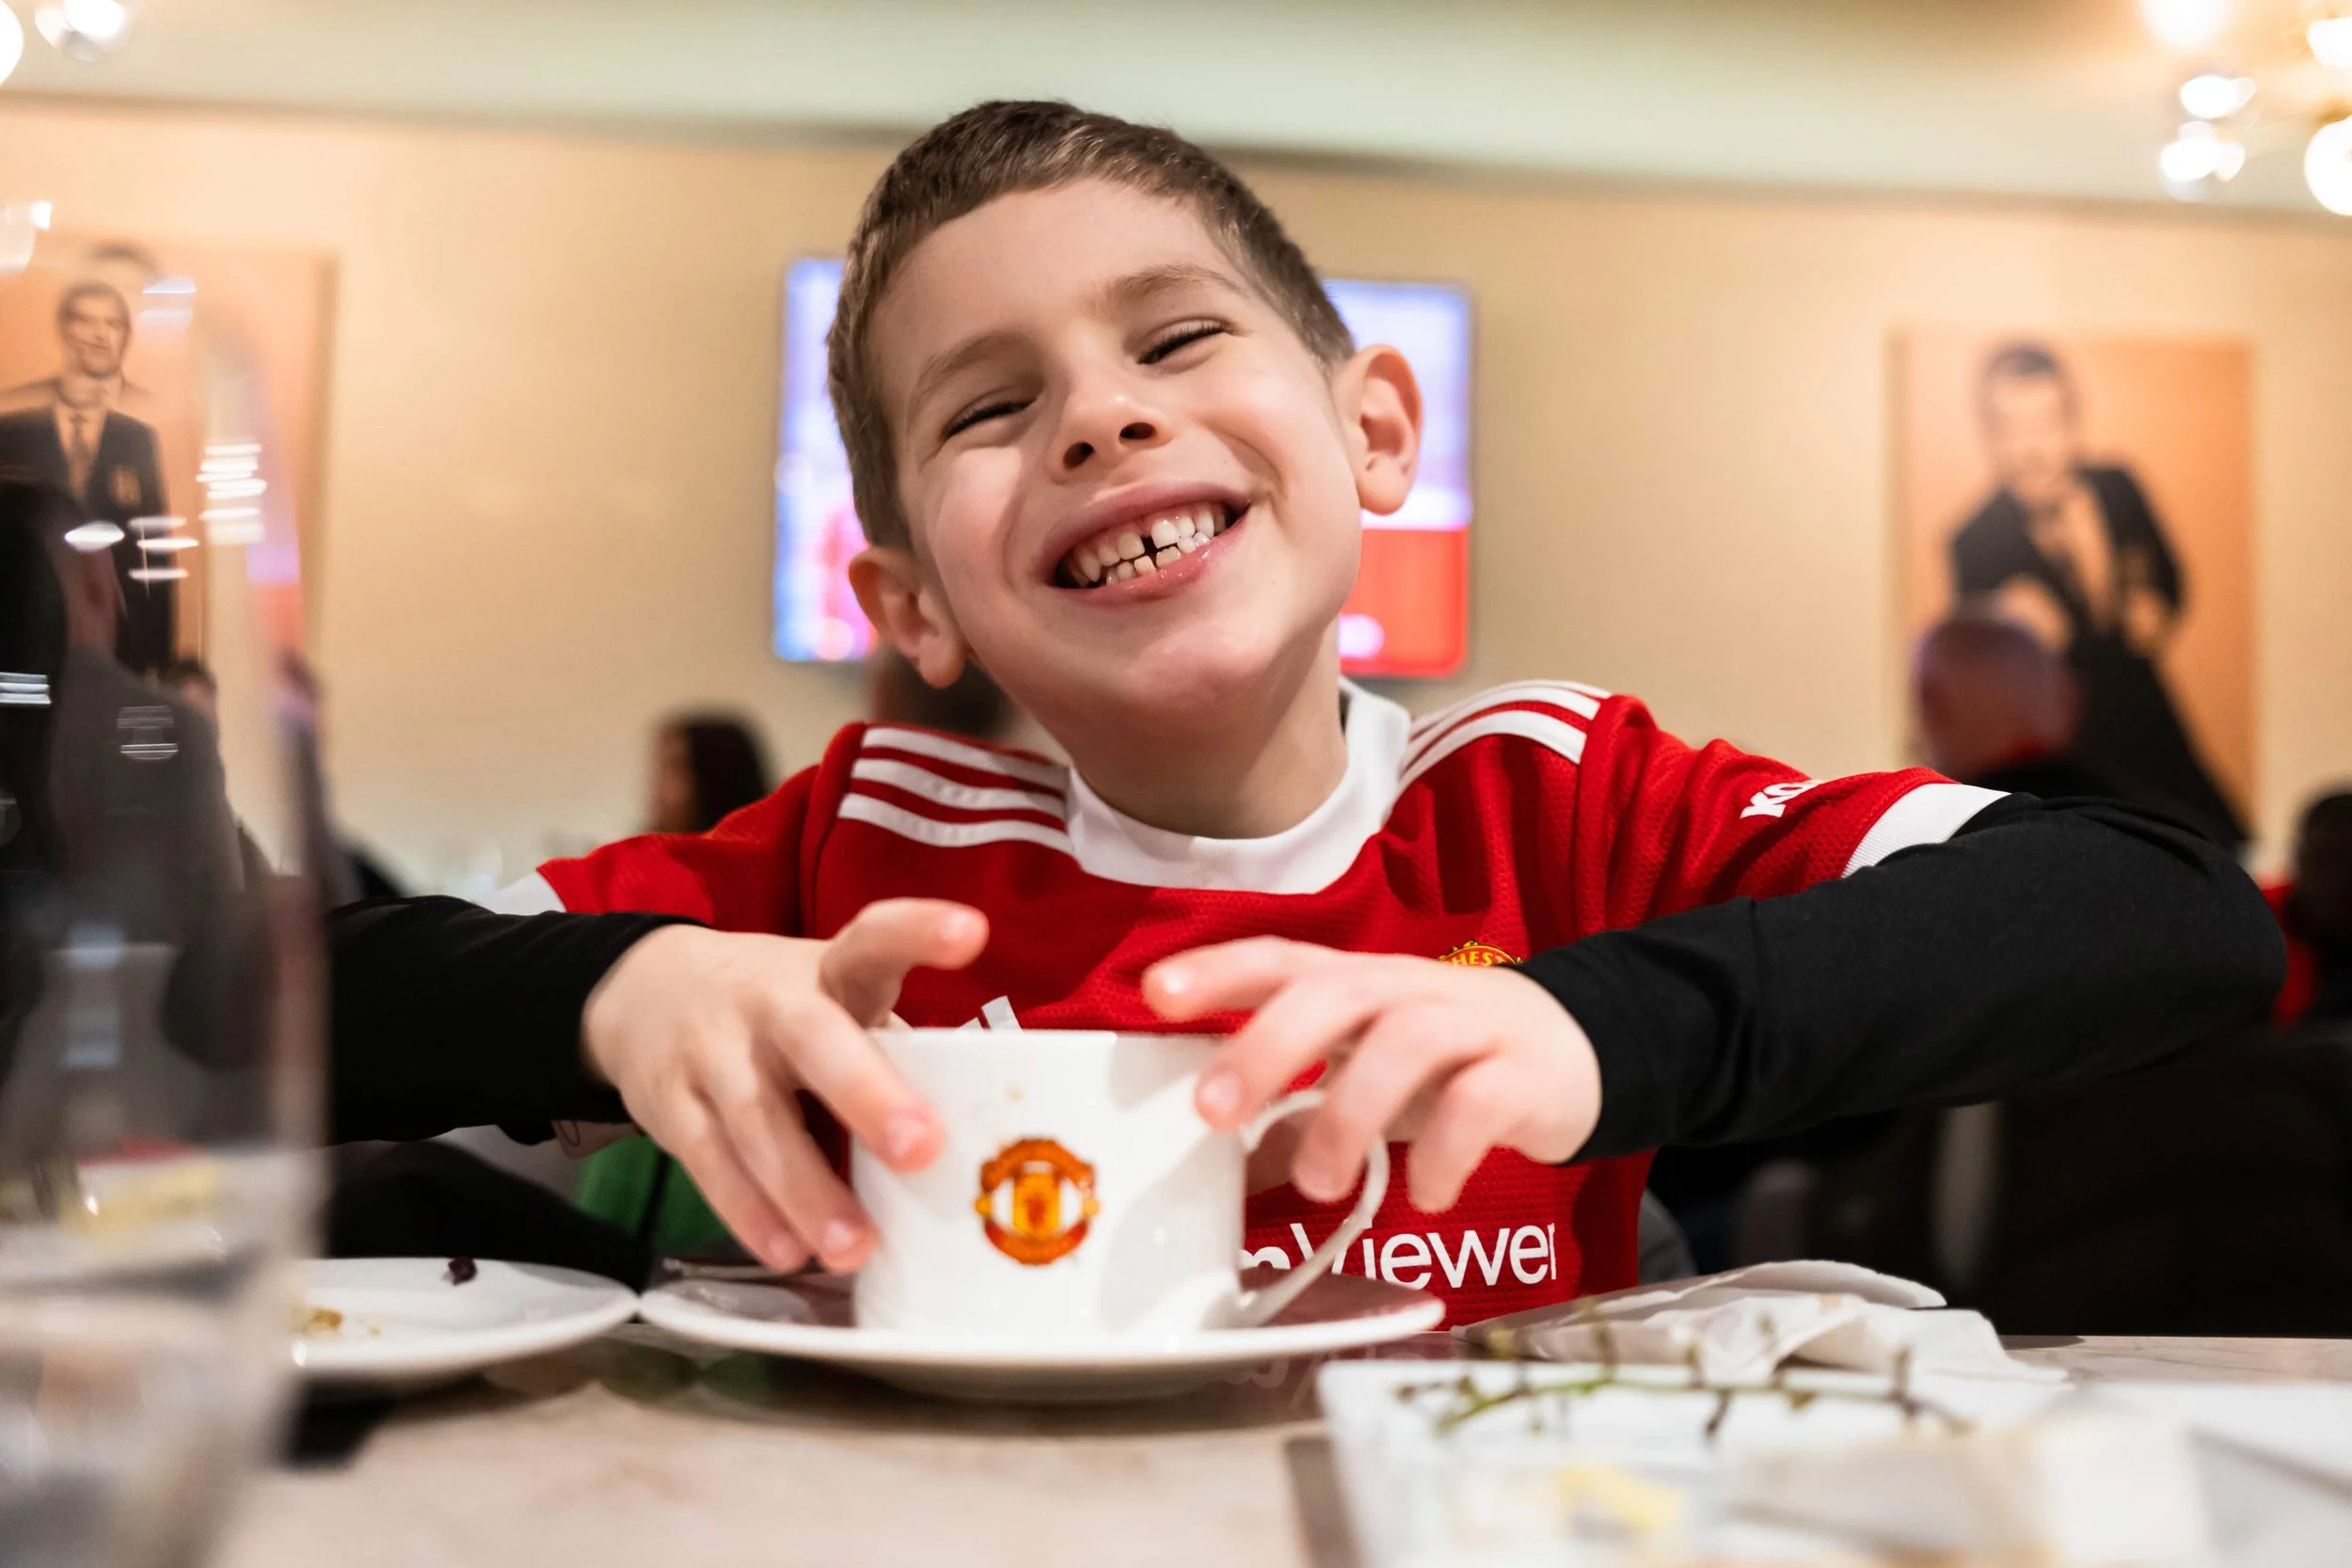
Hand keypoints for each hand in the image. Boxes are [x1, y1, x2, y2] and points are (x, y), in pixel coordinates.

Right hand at [580, 901, 986, 1271]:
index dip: (918, 932)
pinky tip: (789, 1249)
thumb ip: (891, 1053)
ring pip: (756, 1119)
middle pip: (815, 1040)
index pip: (875, 939)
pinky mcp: (669, 1106)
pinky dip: (749, 1211)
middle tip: (921, 1148)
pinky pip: (710, 1163)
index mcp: (829, 971)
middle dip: (868, 1094)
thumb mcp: (834, 1001)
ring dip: (806, 1189)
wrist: (644, 991)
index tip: (970, 932)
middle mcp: (769, 1004)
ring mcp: (713, 1052)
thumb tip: (978, 1140)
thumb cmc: (780, 1011)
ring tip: (855, 1246)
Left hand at [1143, 940, 1600, 1212]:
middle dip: (1266, 1046)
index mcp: (1357, 984)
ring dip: (1349, 1115)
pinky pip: (1480, 1103)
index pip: (1280, 958)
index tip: (1153, 995)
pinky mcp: (1523, 1074)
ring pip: (1405, 1043)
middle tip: (1212, 1113)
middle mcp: (1407, 991)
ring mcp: (1469, 1026)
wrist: (1576, 1051)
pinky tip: (1426, 1194)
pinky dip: (1444, 1153)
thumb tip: (1221, 1173)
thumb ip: (1298, 1110)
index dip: (1217, 970)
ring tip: (1320, 1184)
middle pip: (1333, 990)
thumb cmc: (1447, 1063)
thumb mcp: (1366, 1071)